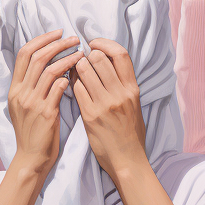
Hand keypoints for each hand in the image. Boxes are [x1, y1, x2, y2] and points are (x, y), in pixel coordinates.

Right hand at [8, 31, 78, 178]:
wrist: (31, 158)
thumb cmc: (31, 132)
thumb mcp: (22, 106)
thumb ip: (30, 86)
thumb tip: (44, 65)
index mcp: (14, 89)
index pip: (23, 54)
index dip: (41, 39)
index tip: (57, 33)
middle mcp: (21, 92)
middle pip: (37, 57)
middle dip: (57, 44)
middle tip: (73, 38)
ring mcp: (32, 102)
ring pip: (50, 70)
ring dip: (67, 58)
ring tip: (81, 53)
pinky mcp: (46, 113)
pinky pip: (57, 89)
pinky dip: (68, 78)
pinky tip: (77, 75)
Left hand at [73, 39, 147, 181]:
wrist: (128, 160)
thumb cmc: (130, 132)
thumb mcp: (134, 104)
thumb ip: (123, 83)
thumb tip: (106, 60)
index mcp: (133, 89)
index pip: (120, 54)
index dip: (105, 44)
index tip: (94, 44)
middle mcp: (120, 94)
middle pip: (98, 58)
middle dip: (87, 55)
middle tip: (81, 60)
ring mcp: (105, 104)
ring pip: (84, 70)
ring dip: (76, 67)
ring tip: (74, 71)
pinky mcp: (90, 115)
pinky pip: (76, 89)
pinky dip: (71, 83)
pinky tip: (70, 85)